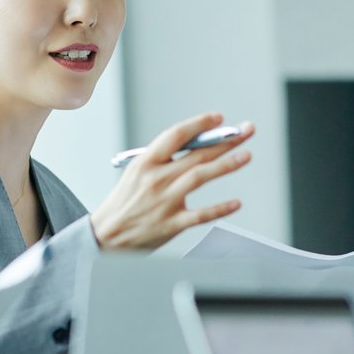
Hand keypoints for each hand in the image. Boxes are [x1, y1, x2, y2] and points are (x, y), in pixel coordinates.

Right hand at [90, 113, 252, 249]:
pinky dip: (220, 208)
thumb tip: (201, 145)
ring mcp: (165, 201)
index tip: (219, 118)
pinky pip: (201, 215)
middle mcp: (156, 179)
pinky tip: (237, 202)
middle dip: (224, 140)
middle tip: (245, 131)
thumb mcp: (137, 172)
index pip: (176, 135)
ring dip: (226, 165)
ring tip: (246, 155)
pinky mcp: (172, 224)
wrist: (107, 236)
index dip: (199, 124)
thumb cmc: (126, 201)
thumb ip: (164, 159)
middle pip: (196, 154)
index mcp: (146, 162)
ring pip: (200, 177)